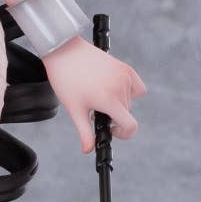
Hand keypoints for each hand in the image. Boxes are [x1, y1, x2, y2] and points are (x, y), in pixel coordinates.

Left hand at [41, 36, 146, 152]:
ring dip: (119, 103)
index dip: (124, 134)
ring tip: (99, 95)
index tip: (111, 130)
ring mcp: (124, 76)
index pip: (130, 126)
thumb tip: (89, 150)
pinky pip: (137, 86)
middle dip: (113, 115)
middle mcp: (120, 88)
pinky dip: (129, 91)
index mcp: (109, 100)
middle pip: (126, 113)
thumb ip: (85, 132)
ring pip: (129, 101)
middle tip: (94, 108)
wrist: (64, 51)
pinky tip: (113, 89)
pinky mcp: (125, 68)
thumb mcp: (75, 110)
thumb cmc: (66, 81)